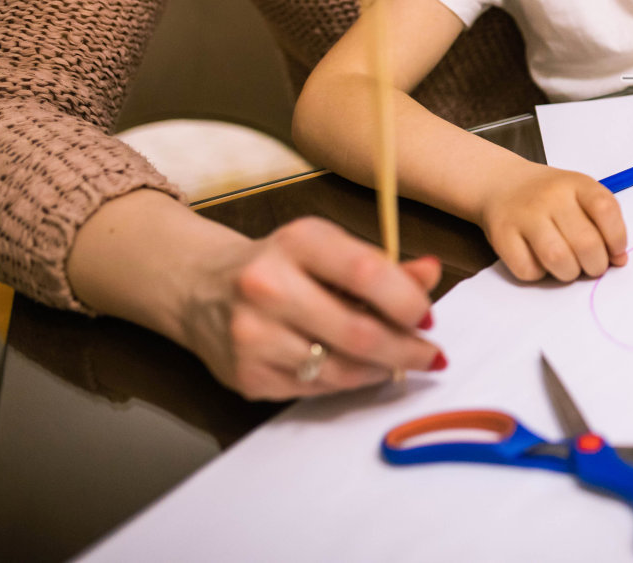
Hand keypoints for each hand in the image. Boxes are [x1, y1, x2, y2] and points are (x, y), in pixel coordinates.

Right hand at [180, 216, 444, 399]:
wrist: (200, 288)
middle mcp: (267, 286)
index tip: (427, 316)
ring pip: (339, 368)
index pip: (365, 272)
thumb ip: (382, 265)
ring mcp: (252, 336)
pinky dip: (348, 382)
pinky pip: (316, 389)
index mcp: (297, 242)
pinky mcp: (246, 375)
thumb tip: (432, 273)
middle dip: (405, 348)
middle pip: (357, 332)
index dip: (407, 300)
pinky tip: (360, 370)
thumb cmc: (282, 265)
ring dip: (381, 370)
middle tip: (431, 354)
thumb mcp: (328, 249)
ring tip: (401, 363)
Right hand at [477, 162, 627, 282]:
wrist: (503, 183)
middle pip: (586, 242)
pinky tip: (541, 264)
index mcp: (577, 184)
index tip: (615, 251)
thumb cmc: (552, 196)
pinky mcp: (502, 235)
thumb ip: (604, 224)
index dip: (617, 238)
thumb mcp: (582, 195)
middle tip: (592, 266)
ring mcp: (525, 215)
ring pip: (557, 258)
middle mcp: (551, 196)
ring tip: (569, 268)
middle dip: (596, 265)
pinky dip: (539, 275)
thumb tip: (620, 260)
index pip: (606, 210)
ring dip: (570, 273)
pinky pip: (527, 269)